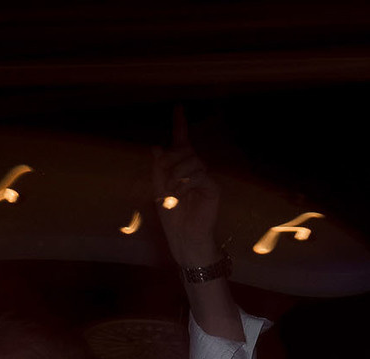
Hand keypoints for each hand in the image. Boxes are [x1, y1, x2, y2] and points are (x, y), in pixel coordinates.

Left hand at [149, 110, 222, 269]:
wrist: (184, 240)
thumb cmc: (172, 219)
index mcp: (181, 169)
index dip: (180, 125)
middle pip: (185, 150)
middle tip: (164, 183)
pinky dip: (186, 184)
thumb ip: (158, 169)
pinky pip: (199, 175)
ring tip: (172, 194)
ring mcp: (205, 178)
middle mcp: (196, 170)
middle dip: (171, 163)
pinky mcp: (213, 189)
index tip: (178, 107)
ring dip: (177, 175)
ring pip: (192, 161)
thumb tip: (156, 146)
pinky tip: (180, 197)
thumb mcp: (158, 191)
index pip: (182, 142)